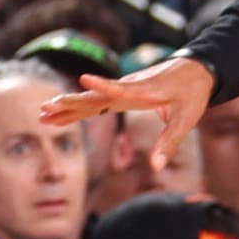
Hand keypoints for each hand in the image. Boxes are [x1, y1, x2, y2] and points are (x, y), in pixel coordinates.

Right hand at [40, 51, 214, 169]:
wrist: (196, 70)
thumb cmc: (193, 94)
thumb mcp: (187, 120)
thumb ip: (170, 143)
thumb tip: (156, 167)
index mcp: (145, 91)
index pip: (120, 89)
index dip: (102, 85)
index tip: (83, 79)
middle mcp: (128, 88)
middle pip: (95, 96)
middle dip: (70, 102)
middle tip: (45, 108)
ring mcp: (123, 89)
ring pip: (91, 99)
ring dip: (68, 105)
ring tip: (43, 113)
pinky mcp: (121, 92)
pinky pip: (96, 101)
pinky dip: (78, 107)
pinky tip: (61, 113)